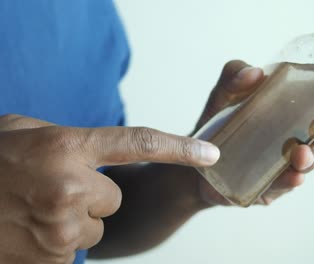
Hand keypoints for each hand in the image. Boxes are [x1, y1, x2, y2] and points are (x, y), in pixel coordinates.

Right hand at [0, 115, 218, 262]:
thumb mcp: (27, 132)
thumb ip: (71, 139)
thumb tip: (106, 155)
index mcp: (67, 145)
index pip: (139, 142)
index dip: (180, 147)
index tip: (211, 154)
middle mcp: (69, 185)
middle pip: (114, 199)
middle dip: (92, 197)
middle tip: (54, 190)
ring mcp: (59, 227)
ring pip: (95, 228)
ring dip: (73, 221)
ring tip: (36, 210)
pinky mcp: (49, 260)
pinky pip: (73, 250)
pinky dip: (56, 242)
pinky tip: (28, 230)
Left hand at [193, 60, 313, 204]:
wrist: (195, 161)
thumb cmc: (217, 122)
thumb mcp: (223, 94)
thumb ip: (234, 76)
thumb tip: (255, 72)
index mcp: (291, 107)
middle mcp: (295, 133)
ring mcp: (285, 161)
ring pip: (309, 161)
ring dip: (310, 158)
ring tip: (301, 154)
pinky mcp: (270, 185)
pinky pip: (284, 184)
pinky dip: (290, 180)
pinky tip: (291, 177)